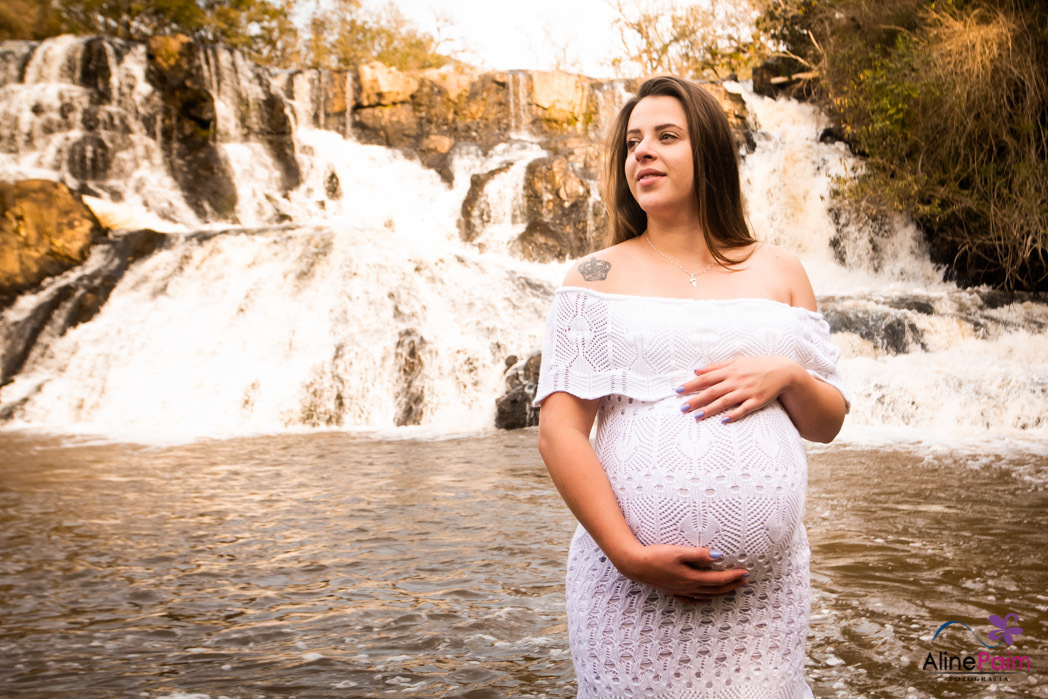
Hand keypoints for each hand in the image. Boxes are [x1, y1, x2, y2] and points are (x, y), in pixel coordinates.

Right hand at [616, 544, 748, 603]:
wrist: (635, 565)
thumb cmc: (655, 556)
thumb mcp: (678, 552)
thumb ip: (699, 554)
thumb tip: (719, 556)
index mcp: (691, 578)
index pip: (718, 579)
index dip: (733, 576)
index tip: (745, 572)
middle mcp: (688, 587)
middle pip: (715, 590)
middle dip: (731, 586)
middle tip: (744, 581)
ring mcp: (680, 591)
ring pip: (706, 596)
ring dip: (721, 593)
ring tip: (732, 589)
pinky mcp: (672, 591)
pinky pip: (692, 600)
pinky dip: (703, 600)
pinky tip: (705, 598)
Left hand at [678, 356, 802, 423]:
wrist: (782, 371)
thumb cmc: (756, 365)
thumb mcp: (736, 361)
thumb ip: (716, 366)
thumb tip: (696, 370)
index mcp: (730, 370)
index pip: (706, 378)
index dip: (691, 384)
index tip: (678, 390)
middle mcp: (736, 381)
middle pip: (712, 391)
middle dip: (696, 400)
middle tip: (682, 408)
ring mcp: (747, 391)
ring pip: (725, 401)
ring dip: (710, 409)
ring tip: (696, 416)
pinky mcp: (757, 401)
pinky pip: (744, 409)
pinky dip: (734, 414)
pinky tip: (723, 421)